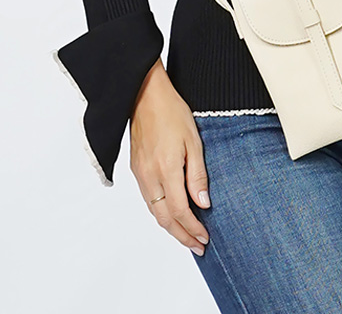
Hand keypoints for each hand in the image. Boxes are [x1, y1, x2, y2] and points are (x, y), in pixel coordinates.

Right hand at [129, 58, 211, 256]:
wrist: (145, 96)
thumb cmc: (172, 112)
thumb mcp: (194, 140)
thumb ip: (198, 174)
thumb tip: (203, 203)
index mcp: (166, 169)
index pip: (181, 211)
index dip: (193, 228)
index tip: (205, 237)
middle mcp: (150, 176)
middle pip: (165, 219)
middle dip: (182, 236)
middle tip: (198, 247)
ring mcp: (140, 174)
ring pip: (154, 212)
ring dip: (171, 228)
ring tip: (186, 237)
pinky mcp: (136, 169)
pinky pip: (147, 200)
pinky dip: (160, 214)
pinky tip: (170, 215)